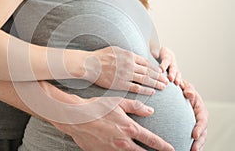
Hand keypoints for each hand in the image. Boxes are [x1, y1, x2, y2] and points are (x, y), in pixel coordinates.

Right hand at [53, 97, 174, 150]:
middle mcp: (123, 142)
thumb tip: (151, 111)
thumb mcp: (118, 102)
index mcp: (129, 128)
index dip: (164, 146)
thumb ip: (136, 107)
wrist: (76, 117)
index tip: (172, 149)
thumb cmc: (97, 107)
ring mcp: (113, 149)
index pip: (152, 140)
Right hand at [82, 46, 168, 95]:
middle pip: (149, 71)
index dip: (156, 68)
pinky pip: (136, 88)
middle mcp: (130, 65)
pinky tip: (152, 92)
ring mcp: (126, 75)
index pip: (147, 63)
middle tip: (167, 81)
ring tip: (163, 87)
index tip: (162, 71)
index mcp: (129, 55)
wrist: (90, 64)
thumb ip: (127, 53)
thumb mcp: (116, 49)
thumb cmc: (101, 56)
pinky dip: (145, 90)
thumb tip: (135, 56)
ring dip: (156, 83)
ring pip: (145, 80)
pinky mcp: (120, 84)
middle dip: (159, 76)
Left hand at [154, 47, 181, 84]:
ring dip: (177, 78)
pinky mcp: (175, 73)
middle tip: (171, 78)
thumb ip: (154, 52)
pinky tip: (182, 87)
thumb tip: (154, 54)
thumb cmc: (155, 52)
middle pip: (173, 67)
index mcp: (166, 55)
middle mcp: (172, 61)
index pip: (166, 60)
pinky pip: (179, 78)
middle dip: (172, 73)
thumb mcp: (154, 50)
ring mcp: (175, 67)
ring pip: (177, 73)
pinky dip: (181, 82)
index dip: (164, 64)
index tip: (162, 69)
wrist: (160, 54)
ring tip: (177, 83)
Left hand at [180, 80, 207, 150]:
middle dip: (199, 143)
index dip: (199, 128)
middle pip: (202, 133)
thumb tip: (188, 93)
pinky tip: (186, 150)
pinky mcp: (190, 129)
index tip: (194, 135)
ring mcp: (196, 126)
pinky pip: (192, 140)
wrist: (179, 92)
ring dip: (196, 147)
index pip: (202, 120)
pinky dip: (191, 146)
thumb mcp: (186, 86)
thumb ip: (188, 89)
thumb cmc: (183, 89)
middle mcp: (200, 119)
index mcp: (201, 110)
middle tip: (193, 150)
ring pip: (199, 139)